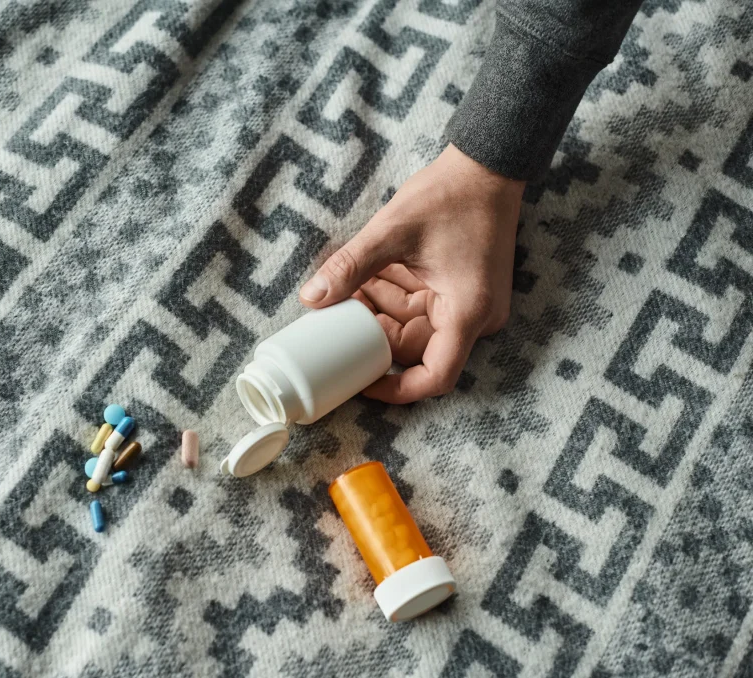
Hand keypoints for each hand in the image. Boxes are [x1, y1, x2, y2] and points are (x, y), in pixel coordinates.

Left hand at [298, 144, 524, 403]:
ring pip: (413, 326)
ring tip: (348, 286)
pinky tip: (367, 277)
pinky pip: (421, 306)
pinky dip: (393, 295)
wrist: (488, 164)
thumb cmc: (451, 194)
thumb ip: (350, 267)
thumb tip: (311, 298)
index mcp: (467, 312)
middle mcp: (475, 316)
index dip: (396, 389)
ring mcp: (469, 304)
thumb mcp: (392, 231)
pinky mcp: (461, 290)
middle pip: (416, 348)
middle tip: (337, 317)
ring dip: (379, 310)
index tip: (362, 384)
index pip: (434, 377)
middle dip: (374, 333)